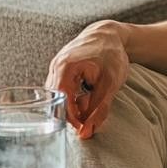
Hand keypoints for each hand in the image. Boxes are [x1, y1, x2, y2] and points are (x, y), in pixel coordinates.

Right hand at [44, 20, 130, 139]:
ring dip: (72, 106)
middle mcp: (55, 67)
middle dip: (71, 114)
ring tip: (90, 103)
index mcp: (65, 68)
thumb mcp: (111, 84)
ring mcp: (55, 67)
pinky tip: (85, 97)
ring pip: (58, 97)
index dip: (72, 119)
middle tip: (88, 118)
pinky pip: (61, 90)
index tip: (84, 129)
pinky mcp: (59, 70)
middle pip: (55, 100)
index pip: (60, 102)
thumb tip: (87, 133)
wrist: (110, 35)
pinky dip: (72, 98)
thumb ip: (99, 108)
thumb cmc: (111, 56)